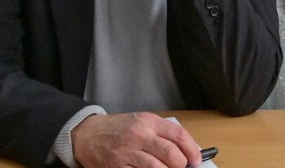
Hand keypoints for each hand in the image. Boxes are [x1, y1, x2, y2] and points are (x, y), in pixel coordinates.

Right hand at [70, 112, 202, 167]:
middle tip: (183, 167)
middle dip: (181, 164)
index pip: (178, 135)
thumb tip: (184, 150)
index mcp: (148, 121)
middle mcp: (139, 136)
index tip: (197, 159)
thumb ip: (162, 133)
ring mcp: (127, 153)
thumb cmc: (118, 128)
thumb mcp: (141, 121)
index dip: (192, 149)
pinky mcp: (117, 167)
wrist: (88, 134)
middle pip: (171, 154)